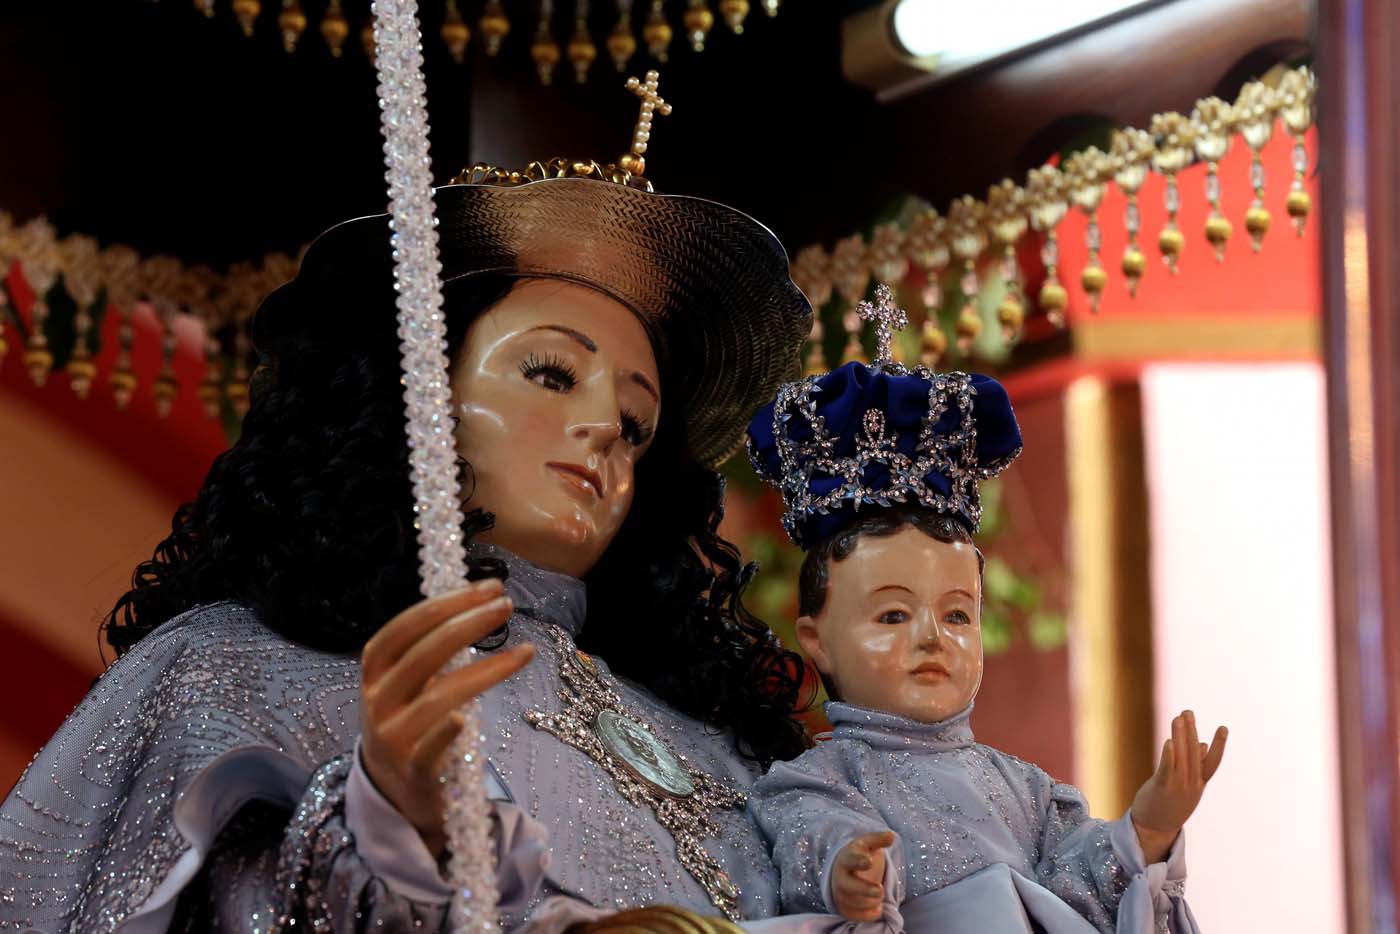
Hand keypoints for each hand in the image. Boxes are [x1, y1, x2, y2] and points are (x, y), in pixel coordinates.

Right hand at [360, 579, 534, 856]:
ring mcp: (392, 738)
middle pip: (422, 655)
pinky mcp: (412, 773)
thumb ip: (430, 650)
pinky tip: (465, 719)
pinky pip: (427, 752)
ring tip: (525, 652)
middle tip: (506, 605)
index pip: (403, 629)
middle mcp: (378, 702)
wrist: (392, 788)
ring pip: (437, 699)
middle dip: (467, 625)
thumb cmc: (409, 721)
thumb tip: (477, 602)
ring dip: (484, 671)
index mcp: (375, 672)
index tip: (488, 588)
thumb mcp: (407, 683)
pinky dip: (444, 734)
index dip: (445, 605)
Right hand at [831, 831, 894, 921]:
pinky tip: (878, 907)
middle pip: (848, 886)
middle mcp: (840, 878)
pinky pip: (858, 916)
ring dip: (872, 900)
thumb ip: (879, 839)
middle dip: (865, 890)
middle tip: (880, 890)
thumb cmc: (860, 855)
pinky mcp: (845, 909)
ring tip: (879, 893)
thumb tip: (891, 836)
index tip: (868, 861)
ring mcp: (841, 895)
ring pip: (857, 902)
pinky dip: (871, 913)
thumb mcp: (868, 844)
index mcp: (846, 859)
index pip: (850, 859)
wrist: (843, 871)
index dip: (859, 861)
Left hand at [1130, 710, 1226, 863]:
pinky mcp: (1162, 788)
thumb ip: (1195, 766)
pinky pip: (1167, 769)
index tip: (1223, 727)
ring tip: (1179, 717)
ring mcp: (1178, 787)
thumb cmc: (1169, 803)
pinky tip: (1169, 741)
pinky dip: (1169, 755)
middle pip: (1194, 754)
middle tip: (1188, 712)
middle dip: (1191, 731)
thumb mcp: (1186, 786)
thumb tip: (1203, 744)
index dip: (1219, 745)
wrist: (1154, 829)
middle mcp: (1191, 785)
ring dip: (1180, 736)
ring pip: (1181, 757)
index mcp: (1198, 784)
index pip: (1212, 762)